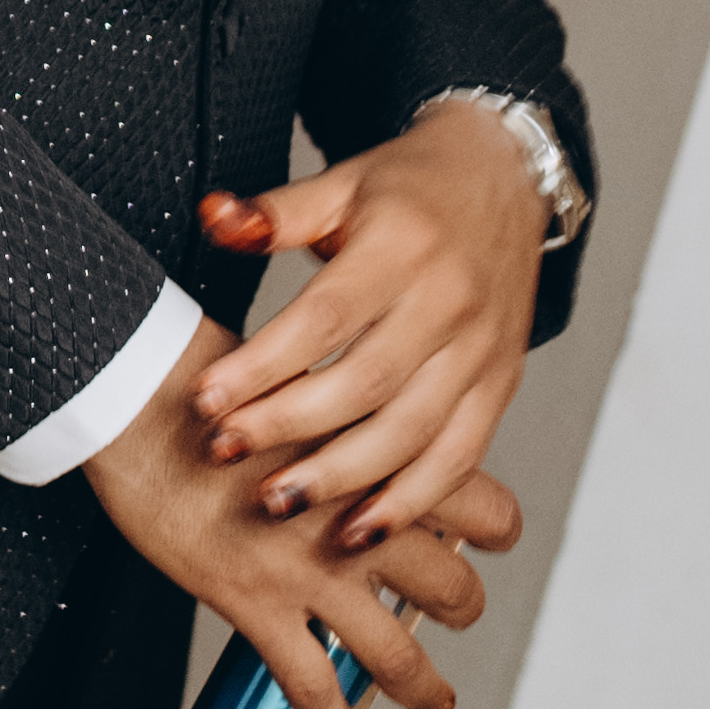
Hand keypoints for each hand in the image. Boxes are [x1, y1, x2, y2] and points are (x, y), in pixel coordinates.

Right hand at [84, 346, 519, 708]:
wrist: (140, 393)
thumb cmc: (213, 376)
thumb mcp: (310, 380)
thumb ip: (347, 417)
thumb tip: (353, 423)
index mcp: (384, 459)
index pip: (482, 506)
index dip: (492, 527)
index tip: (485, 535)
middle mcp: (363, 520)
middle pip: (454, 588)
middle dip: (461, 607)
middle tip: (453, 611)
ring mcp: (312, 571)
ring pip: (398, 654)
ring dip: (424, 689)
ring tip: (434, 700)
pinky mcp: (257, 604)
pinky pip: (313, 687)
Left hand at [187, 102, 547, 551]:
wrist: (503, 180)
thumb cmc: (410, 188)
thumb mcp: (340, 183)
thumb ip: (275, 213)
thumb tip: (213, 217)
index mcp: (401, 246)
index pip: (325, 317)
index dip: (264, 363)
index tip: (206, 399)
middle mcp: (447, 302)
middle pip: (366, 382)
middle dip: (290, 427)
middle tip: (226, 453)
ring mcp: (479, 350)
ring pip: (413, 430)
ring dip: (344, 478)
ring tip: (280, 503)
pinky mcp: (500, 386)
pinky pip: (460, 456)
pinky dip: (413, 501)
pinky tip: (362, 528)